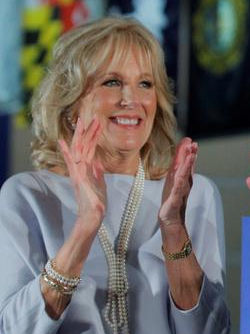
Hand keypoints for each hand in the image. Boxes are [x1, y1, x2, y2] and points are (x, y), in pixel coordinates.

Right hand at [58, 116, 105, 231]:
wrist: (93, 216)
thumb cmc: (96, 202)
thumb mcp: (100, 183)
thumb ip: (98, 172)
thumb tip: (98, 162)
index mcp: (86, 169)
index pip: (88, 148)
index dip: (91, 135)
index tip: (96, 123)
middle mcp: (80, 169)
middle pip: (82, 146)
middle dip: (87, 131)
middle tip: (91, 117)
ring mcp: (78, 173)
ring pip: (79, 150)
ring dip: (82, 136)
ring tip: (83, 122)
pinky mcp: (78, 179)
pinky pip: (72, 163)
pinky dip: (67, 152)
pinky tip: (64, 142)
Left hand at [159, 137, 196, 228]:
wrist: (171, 221)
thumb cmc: (172, 202)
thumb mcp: (173, 185)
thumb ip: (178, 172)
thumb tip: (181, 158)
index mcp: (182, 179)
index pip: (185, 163)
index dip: (187, 152)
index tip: (189, 140)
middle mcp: (183, 184)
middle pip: (187, 167)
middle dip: (190, 155)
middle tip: (193, 143)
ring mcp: (180, 191)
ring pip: (184, 175)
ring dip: (188, 164)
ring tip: (192, 153)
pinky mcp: (175, 200)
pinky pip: (178, 188)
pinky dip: (181, 179)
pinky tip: (181, 172)